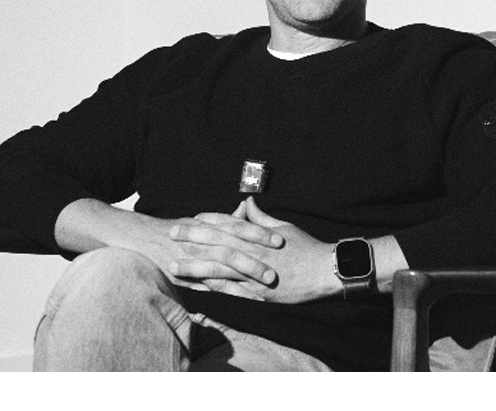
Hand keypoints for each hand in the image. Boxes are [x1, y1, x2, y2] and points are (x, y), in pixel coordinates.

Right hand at [52, 198, 283, 300]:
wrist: (130, 238)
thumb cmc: (166, 231)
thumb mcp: (194, 221)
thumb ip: (218, 220)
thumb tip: (243, 211)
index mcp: (203, 223)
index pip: (235, 226)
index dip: (258, 231)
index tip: (280, 237)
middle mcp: (197, 238)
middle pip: (233, 243)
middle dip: (258, 251)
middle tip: (281, 258)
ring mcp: (189, 256)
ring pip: (222, 263)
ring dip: (247, 272)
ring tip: (268, 282)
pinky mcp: (182, 273)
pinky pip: (207, 282)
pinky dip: (226, 289)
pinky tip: (243, 297)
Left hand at [179, 197, 338, 303]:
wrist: (324, 270)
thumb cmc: (305, 247)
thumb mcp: (283, 227)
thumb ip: (261, 217)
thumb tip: (246, 202)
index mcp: (257, 236)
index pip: (228, 224)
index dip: (208, 221)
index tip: (191, 218)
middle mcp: (252, 252)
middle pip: (217, 243)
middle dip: (193, 239)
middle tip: (171, 234)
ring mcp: (254, 274)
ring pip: (219, 269)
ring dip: (195, 267)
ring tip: (174, 267)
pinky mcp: (259, 293)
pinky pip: (232, 291)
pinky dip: (214, 289)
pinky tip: (197, 288)